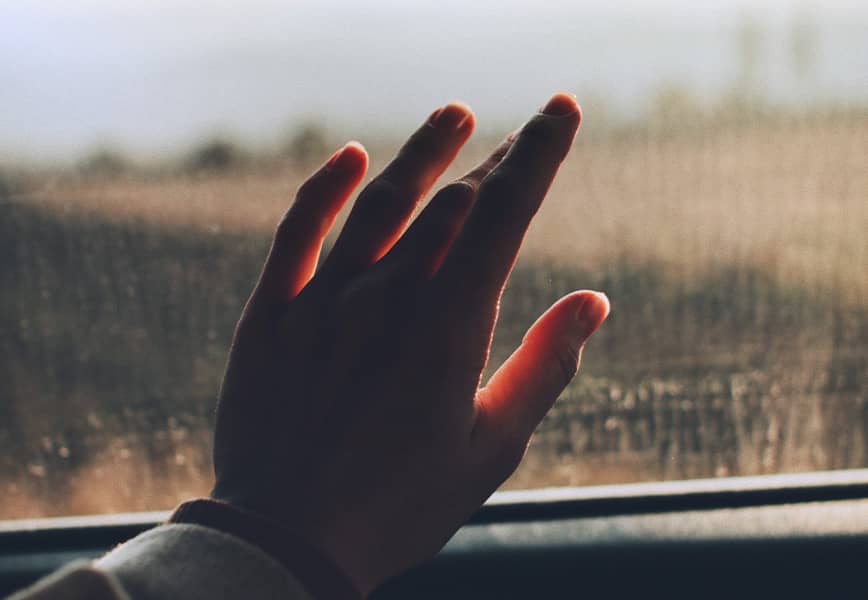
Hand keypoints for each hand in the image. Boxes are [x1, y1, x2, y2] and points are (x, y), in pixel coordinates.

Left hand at [211, 93, 608, 593]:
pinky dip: (323, 188)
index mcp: (449, 327)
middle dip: (494, 161)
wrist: (288, 541)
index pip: (504, 216)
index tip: (562, 111)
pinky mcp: (274, 314)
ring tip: (454, 114)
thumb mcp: (491, 449)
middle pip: (451, 205)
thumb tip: (592, 300)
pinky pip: (297, 233)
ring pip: (380, 203)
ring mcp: (324, 301)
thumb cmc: (402, 504)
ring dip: (422, 154)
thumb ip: (544, 368)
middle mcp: (388, 298)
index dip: (538, 156)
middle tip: (522, 132)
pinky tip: (350, 155)